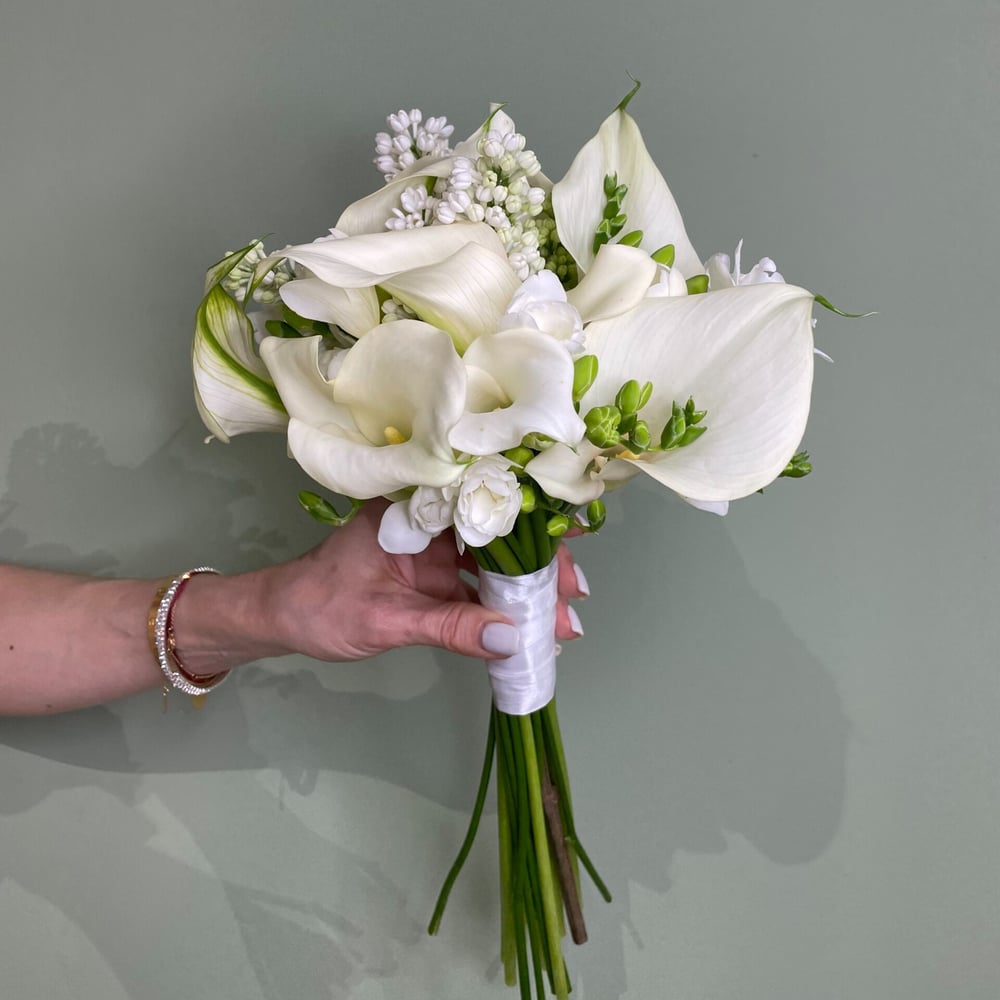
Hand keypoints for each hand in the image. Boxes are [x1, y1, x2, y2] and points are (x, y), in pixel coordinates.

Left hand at [255, 501, 587, 662]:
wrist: (281, 619)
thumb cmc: (319, 606)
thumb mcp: (385, 620)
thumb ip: (448, 628)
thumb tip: (509, 639)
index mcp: (409, 510)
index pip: (480, 506)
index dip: (527, 524)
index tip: (567, 543)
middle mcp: (425, 521)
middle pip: (495, 534)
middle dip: (538, 565)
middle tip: (574, 596)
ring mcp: (430, 550)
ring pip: (491, 562)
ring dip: (525, 590)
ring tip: (564, 620)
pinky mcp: (431, 576)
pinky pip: (475, 586)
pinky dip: (502, 607)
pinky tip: (530, 627)